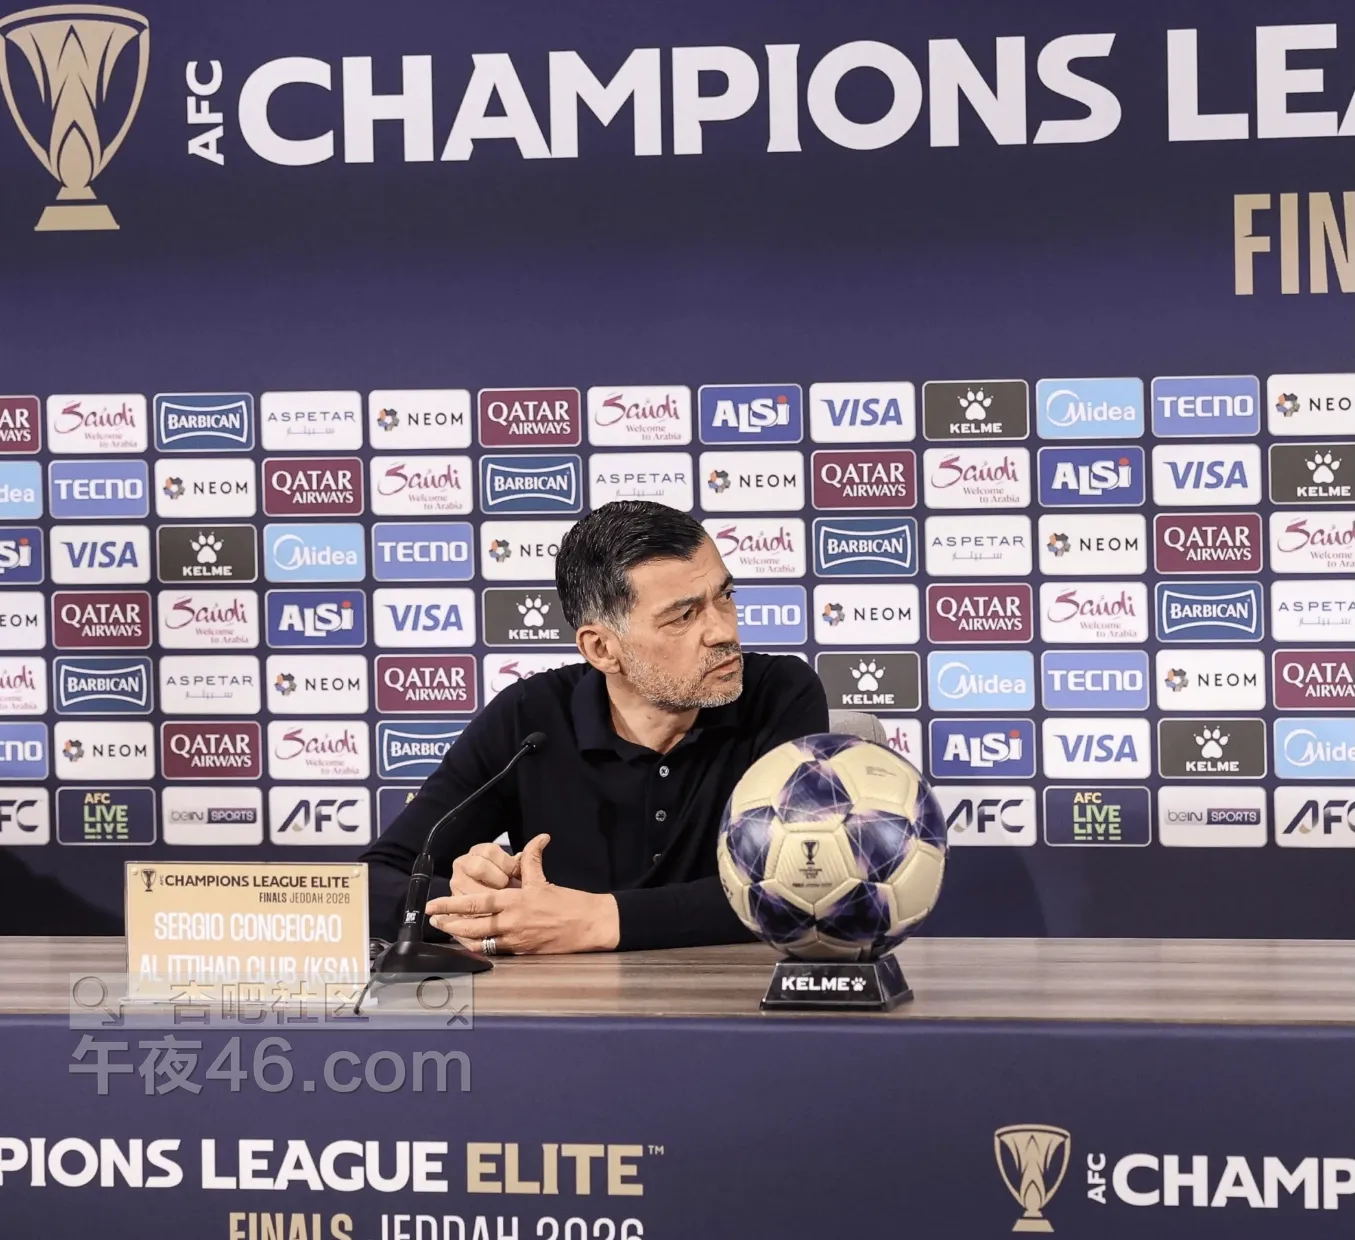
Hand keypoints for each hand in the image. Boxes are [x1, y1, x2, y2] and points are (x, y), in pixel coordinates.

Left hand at [426, 834, 620, 954]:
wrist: (590, 926)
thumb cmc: (570, 903)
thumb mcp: (546, 880)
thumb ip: (533, 860)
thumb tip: (538, 838)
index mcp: (516, 901)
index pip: (477, 903)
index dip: (452, 904)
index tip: (434, 904)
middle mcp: (512, 922)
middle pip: (472, 925)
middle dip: (449, 922)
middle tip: (433, 919)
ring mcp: (516, 939)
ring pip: (479, 941)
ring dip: (459, 936)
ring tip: (446, 931)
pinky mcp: (522, 951)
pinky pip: (493, 951)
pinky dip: (478, 948)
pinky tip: (469, 943)